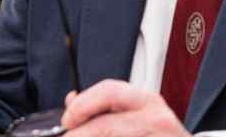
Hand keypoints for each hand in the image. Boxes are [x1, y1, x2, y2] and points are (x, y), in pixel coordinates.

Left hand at [60, 80, 191, 136]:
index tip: (67, 121)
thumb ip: (105, 106)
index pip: (108, 92)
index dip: (81, 106)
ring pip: (111, 136)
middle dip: (80, 134)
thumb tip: (72, 102)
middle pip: (106, 125)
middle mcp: (156, 119)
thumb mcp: (137, 114)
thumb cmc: (159, 135)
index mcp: (147, 101)